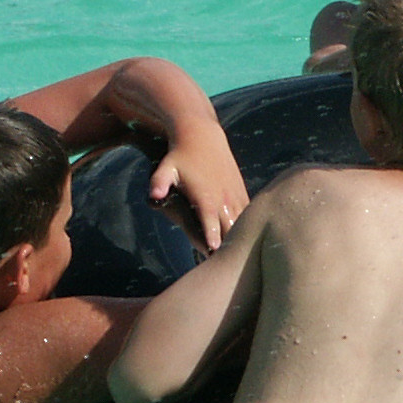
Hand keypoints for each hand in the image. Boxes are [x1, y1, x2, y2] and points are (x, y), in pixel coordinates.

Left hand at [148, 130, 247, 252]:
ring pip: (243, 224)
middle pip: (230, 230)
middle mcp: (223, 199)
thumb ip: (159, 183)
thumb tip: (153, 195)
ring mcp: (234, 196)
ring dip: (240, 240)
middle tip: (223, 267)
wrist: (202, 135)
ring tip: (238, 258)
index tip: (214, 254)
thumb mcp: (166, 168)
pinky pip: (248, 214)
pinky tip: (246, 240)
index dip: (213, 242)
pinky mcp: (241, 192)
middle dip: (228, 248)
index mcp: (206, 198)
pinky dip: (248, 227)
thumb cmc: (181, 155)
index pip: (212, 226)